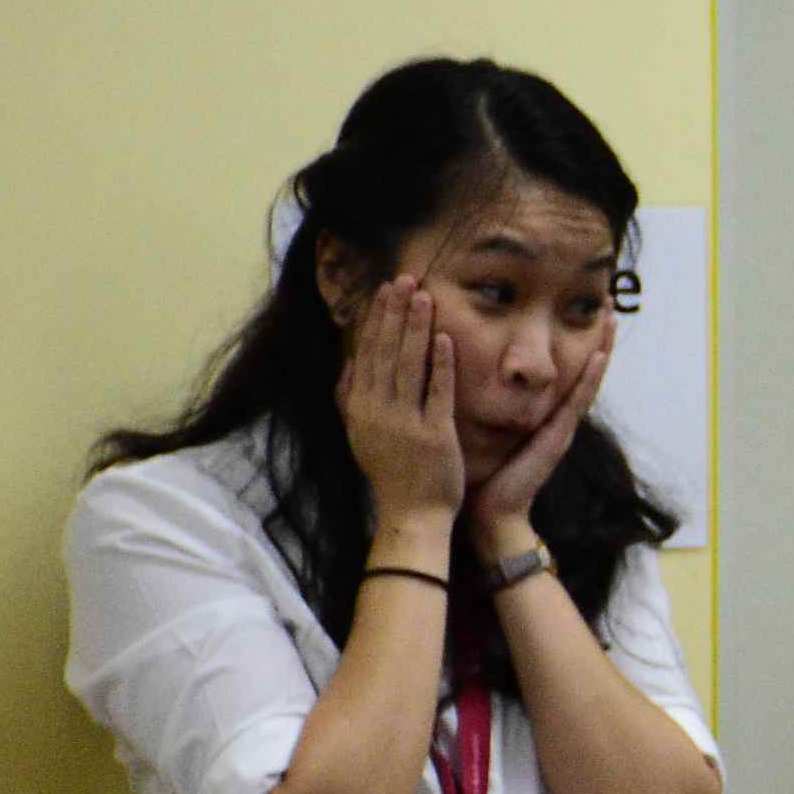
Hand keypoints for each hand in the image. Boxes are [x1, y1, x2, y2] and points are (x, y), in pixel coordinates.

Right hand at [337, 276, 469, 533]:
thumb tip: (349, 361)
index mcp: (360, 408)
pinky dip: (440, 365)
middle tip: (404, 279)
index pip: (367, 353)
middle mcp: (378, 411)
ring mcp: (405, 423)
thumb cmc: (390, 472)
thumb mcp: (360, 432)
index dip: (376, 319)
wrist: (411, 513)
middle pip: (385, 352)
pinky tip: (444, 338)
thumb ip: (350, 397)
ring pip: (408, 366)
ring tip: (423, 296)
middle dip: (394, 313)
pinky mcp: (434, 435)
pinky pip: (436, 393)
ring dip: (415, 328)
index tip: (384, 290)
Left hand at [467, 329, 611, 555]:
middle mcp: (556, 416)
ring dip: (603, 347)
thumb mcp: (480, 428)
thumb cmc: (480, 474)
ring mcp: (562, 426)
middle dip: (596, 336)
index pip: (560, 369)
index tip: (576, 308)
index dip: (570, 339)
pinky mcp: (558, 437)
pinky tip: (600, 355)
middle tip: (607, 302)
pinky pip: (578, 402)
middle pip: (583, 368)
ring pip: (588, 379)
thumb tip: (456, 369)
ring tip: (610, 317)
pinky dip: (591, 378)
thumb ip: (478, 402)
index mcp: (539, 413)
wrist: (491, 512)